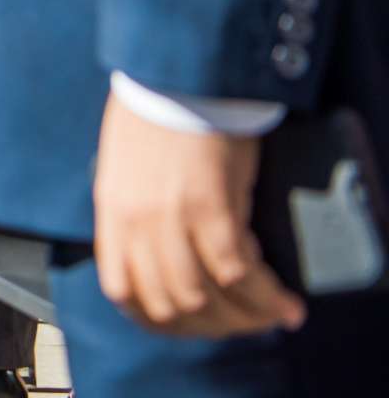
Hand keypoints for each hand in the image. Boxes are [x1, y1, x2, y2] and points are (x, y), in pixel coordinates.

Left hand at [93, 90, 304, 337]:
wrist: (179, 72)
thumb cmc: (157, 110)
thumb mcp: (126, 166)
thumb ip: (136, 210)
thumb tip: (164, 251)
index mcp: (111, 212)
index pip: (122, 291)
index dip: (159, 320)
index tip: (192, 325)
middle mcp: (135, 223)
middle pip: (169, 305)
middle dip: (213, 326)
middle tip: (245, 324)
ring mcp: (170, 218)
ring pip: (204, 298)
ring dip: (243, 318)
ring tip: (272, 317)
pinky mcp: (211, 207)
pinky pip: (238, 273)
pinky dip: (265, 297)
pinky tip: (286, 302)